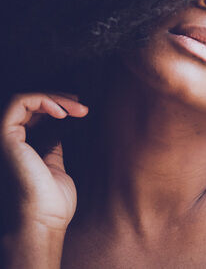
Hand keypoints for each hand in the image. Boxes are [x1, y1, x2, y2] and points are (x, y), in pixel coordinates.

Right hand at [0, 92, 87, 231]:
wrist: (43, 224)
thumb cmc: (51, 203)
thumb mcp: (53, 164)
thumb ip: (51, 144)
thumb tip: (59, 126)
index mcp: (17, 148)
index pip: (32, 114)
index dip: (56, 105)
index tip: (80, 110)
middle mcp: (7, 142)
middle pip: (28, 105)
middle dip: (58, 99)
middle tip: (81, 106)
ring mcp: (4, 139)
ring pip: (24, 99)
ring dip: (55, 98)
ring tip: (78, 108)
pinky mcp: (5, 137)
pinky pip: (19, 102)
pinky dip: (43, 99)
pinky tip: (63, 112)